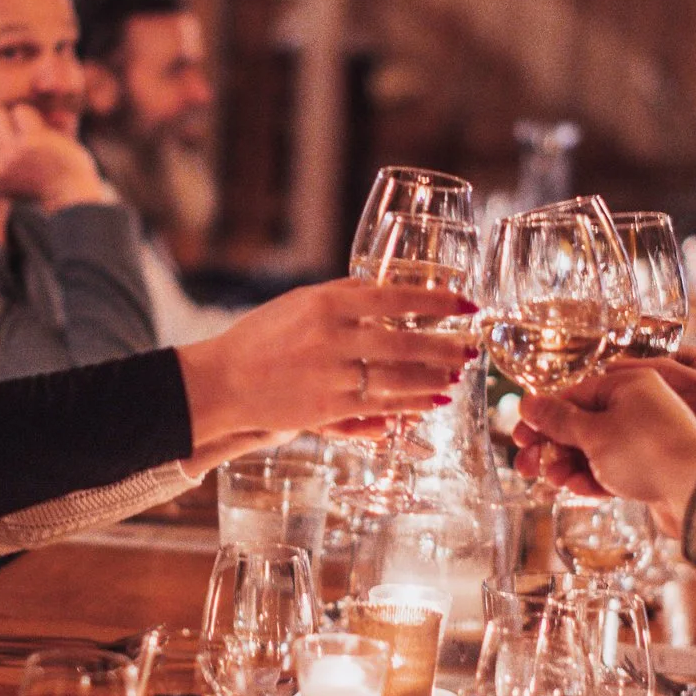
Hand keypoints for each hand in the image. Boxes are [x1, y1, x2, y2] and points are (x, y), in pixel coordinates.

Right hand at [0, 103, 112, 209]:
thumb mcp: (2, 180)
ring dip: (10, 119)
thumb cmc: (36, 182)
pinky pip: (20, 111)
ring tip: (25, 134)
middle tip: (15, 141)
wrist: (71, 192)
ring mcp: (10, 155)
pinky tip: (40, 132)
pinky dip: (31, 117)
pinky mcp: (30, 142)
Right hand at [175, 278, 474, 441]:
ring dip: (436, 376)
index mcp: (327, 303)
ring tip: (459, 373)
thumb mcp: (299, 303)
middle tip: (472, 345)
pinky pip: (382, 406)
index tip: (467, 304)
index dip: (438, 302)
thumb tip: (388, 286)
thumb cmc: (261, 337)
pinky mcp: (328, 409)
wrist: (222, 382)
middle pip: (405, 341)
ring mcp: (331, 376)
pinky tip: (434, 399)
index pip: (396, 297)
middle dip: (446, 345)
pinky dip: (413, 403)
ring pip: (399, 377)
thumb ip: (344, 294)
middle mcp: (332, 338)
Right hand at [514, 368, 695, 524]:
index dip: (544, 416)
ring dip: (570, 465)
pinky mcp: (651, 468)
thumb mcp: (594, 432)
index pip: (575, 394)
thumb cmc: (648, 453)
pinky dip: (593, 478)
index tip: (522, 436)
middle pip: (584, 423)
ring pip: (596, 449)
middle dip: (553, 446)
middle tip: (527, 466)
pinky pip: (614, 468)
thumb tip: (529, 403)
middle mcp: (641, 407)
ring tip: (553, 480)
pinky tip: (577, 489)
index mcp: (630, 384)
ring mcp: (646, 439)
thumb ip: (558, 419)